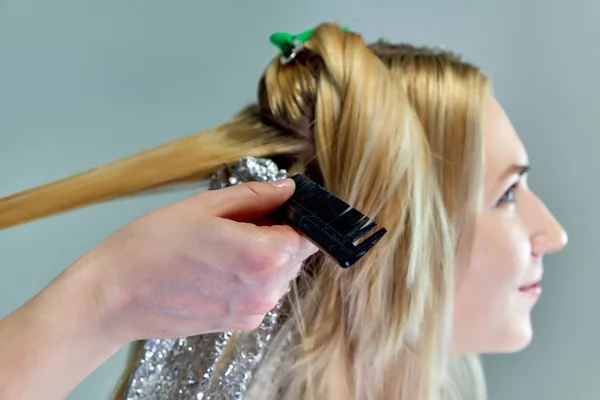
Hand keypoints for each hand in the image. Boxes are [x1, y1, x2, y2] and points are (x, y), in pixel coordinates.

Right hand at [70, 178, 317, 344]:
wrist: (113, 296)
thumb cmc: (150, 247)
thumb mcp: (204, 206)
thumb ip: (254, 197)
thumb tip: (286, 188)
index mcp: (263, 256)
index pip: (308, 234)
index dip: (295, 216)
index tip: (277, 207)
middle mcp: (266, 289)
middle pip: (295, 254)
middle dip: (278, 234)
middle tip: (238, 222)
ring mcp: (253, 311)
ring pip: (280, 274)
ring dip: (264, 256)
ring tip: (222, 245)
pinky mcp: (240, 323)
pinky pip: (261, 292)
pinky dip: (250, 277)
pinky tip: (217, 266)